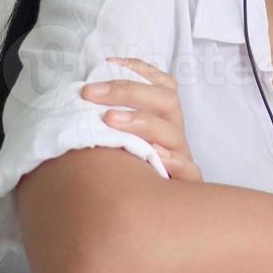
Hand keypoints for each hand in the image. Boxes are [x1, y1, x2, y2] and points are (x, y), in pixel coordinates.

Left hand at [80, 57, 201, 181]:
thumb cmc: (127, 168)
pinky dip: (174, 161)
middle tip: (90, 92)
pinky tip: (156, 157)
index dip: (138, 70)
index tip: (106, 63)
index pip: (161, 83)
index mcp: (163, 117)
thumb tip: (83, 91)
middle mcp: (173, 132)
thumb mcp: (120, 138)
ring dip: (141, 122)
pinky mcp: (186, 182)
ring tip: (109, 120)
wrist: (146, 210)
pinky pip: (189, 170)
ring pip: (172, 132)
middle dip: (128, 91)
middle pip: (165, 100)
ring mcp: (181, 155)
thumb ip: (110, 115)